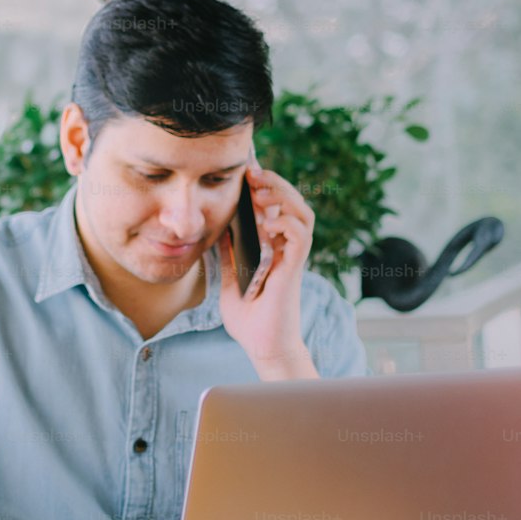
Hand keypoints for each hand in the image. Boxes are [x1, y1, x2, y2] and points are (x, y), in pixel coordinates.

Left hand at [218, 165, 317, 380]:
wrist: (261, 347)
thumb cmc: (249, 319)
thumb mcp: (230, 280)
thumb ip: (229, 255)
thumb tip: (218, 229)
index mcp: (273, 249)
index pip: (278, 209)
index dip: (267, 187)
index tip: (247, 172)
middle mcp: (286, 250)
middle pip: (293, 204)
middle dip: (275, 183)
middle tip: (252, 173)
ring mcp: (292, 259)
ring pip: (302, 214)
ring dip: (283, 196)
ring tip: (260, 191)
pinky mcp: (293, 270)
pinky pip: (300, 236)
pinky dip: (285, 222)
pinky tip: (267, 221)